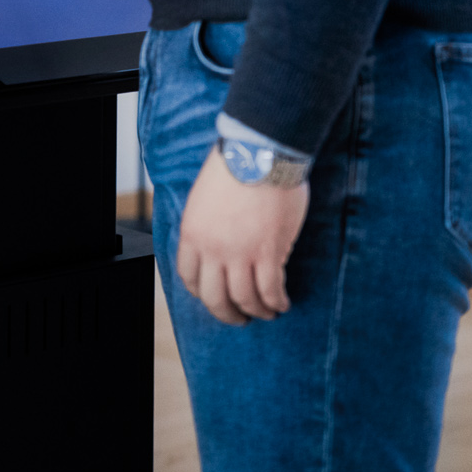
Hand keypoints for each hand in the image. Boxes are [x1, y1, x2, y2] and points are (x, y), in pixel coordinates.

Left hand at [174, 146, 308, 325]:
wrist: (259, 153)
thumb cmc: (235, 167)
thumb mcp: (204, 198)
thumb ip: (206, 225)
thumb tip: (217, 243)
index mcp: (192, 234)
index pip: (189, 277)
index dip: (202, 293)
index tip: (213, 297)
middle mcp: (212, 249)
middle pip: (214, 297)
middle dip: (227, 314)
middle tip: (239, 319)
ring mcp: (240, 253)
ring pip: (245, 299)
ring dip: (257, 312)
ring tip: (267, 313)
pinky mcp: (269, 252)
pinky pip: (270, 290)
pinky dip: (276, 302)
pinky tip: (282, 303)